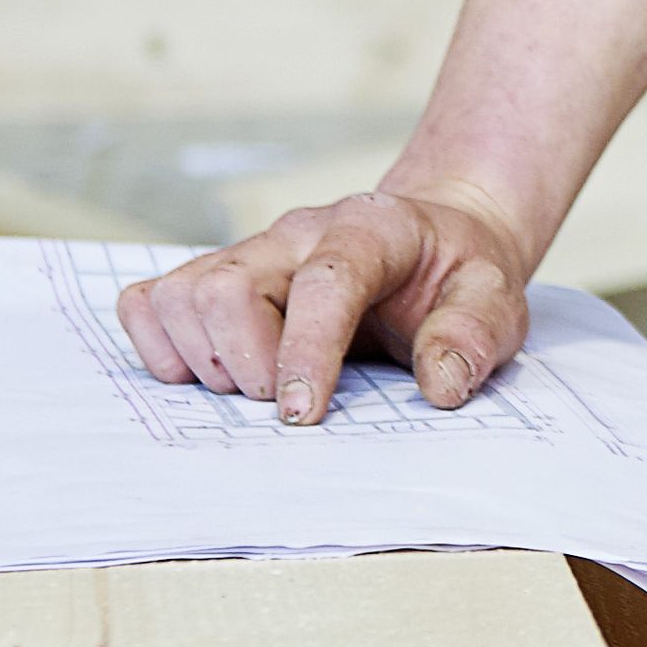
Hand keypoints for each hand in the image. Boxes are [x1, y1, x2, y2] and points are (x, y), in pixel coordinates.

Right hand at [116, 177, 537, 425]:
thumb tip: (440, 383)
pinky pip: (151, 301)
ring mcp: (250, 253)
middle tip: (288, 403)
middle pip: (226, 286)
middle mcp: (297, 233)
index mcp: (370, 229)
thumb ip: (475, 333)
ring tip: (254, 388)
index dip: (306, 351)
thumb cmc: (457, 276)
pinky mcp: (216, 277)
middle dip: (245, 364)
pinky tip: (203, 372)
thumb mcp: (496, 298)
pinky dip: (157, 346)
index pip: (324, 281)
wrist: (436, 240)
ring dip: (202, 360)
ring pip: (180, 294)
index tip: (304, 417)